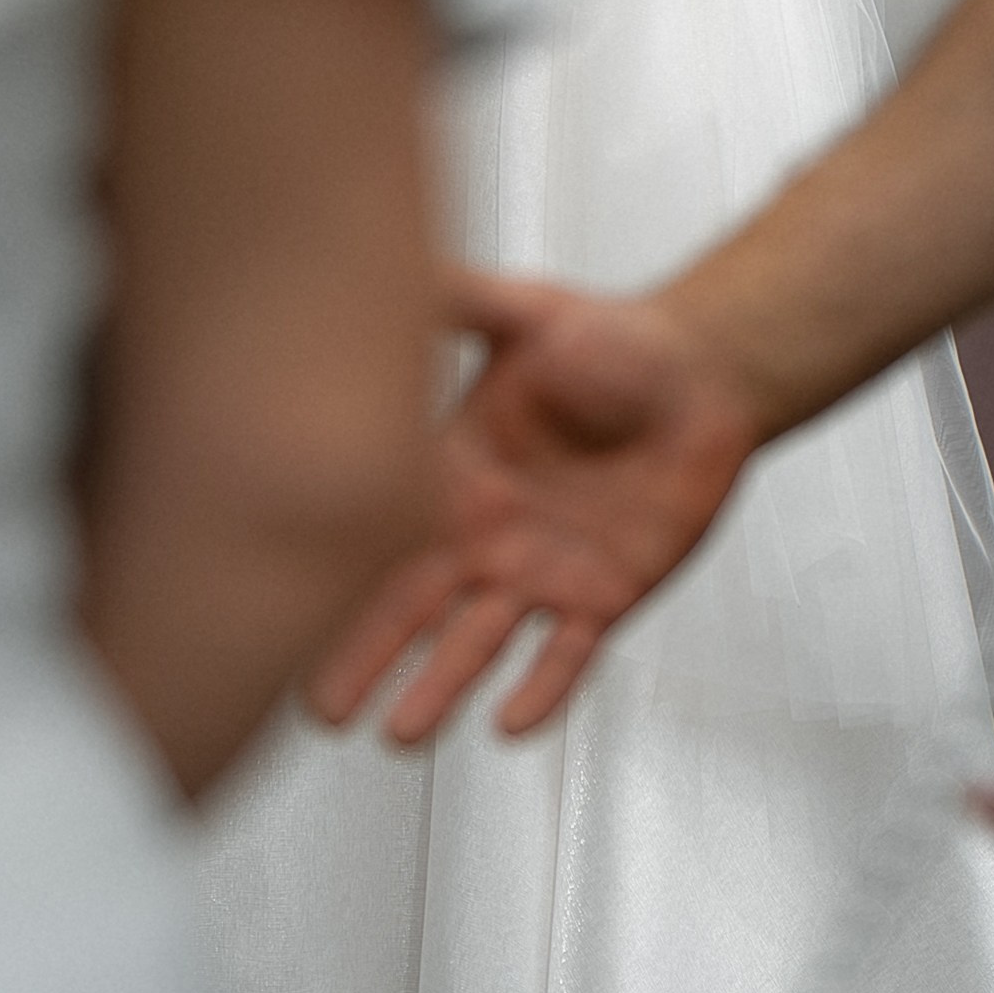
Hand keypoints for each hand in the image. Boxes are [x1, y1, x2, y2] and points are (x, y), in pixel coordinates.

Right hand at [308, 268, 759, 743]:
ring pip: (477, 642)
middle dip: (363, 653)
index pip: (385, 527)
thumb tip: (392, 261)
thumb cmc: (617, 340)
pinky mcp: (602, 596)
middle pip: (414, 605)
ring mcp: (540, 570)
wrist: (706, 373)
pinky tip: (511, 723)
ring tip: (399, 730)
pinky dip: (540, 691)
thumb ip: (460, 299)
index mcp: (453, 468)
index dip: (342, 567)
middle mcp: (485, 530)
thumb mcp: (528, 313)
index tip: (288, 602)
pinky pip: (566, 656)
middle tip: (318, 703)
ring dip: (438, 686)